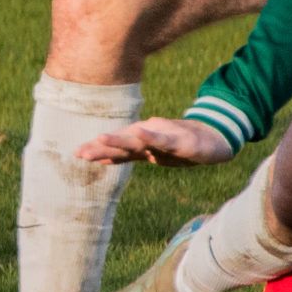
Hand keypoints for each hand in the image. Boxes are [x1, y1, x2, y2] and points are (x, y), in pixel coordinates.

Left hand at [75, 117, 235, 167]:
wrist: (214, 139)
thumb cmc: (182, 145)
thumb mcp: (154, 154)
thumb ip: (131, 154)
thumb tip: (105, 159)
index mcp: (142, 145)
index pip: (116, 148)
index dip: (97, 150)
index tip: (77, 153)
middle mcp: (149, 138)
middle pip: (121, 143)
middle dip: (100, 147)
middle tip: (79, 152)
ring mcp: (163, 138)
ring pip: (138, 139)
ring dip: (120, 139)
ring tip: (100, 138)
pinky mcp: (180, 140)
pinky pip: (163, 138)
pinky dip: (151, 136)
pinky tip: (140, 132)